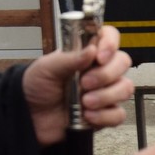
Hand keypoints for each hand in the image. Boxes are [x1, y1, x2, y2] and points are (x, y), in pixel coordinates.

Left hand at [24, 24, 134, 145]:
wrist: (29, 117)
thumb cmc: (36, 87)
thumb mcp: (46, 68)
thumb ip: (69, 58)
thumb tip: (91, 49)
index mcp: (86, 53)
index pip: (109, 37)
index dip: (110, 43)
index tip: (100, 56)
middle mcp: (98, 70)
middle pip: (123, 62)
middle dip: (106, 74)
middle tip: (85, 83)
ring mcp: (103, 92)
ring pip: (125, 88)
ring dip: (106, 96)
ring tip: (85, 102)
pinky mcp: (104, 113)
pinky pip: (118, 114)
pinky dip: (104, 116)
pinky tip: (88, 115)